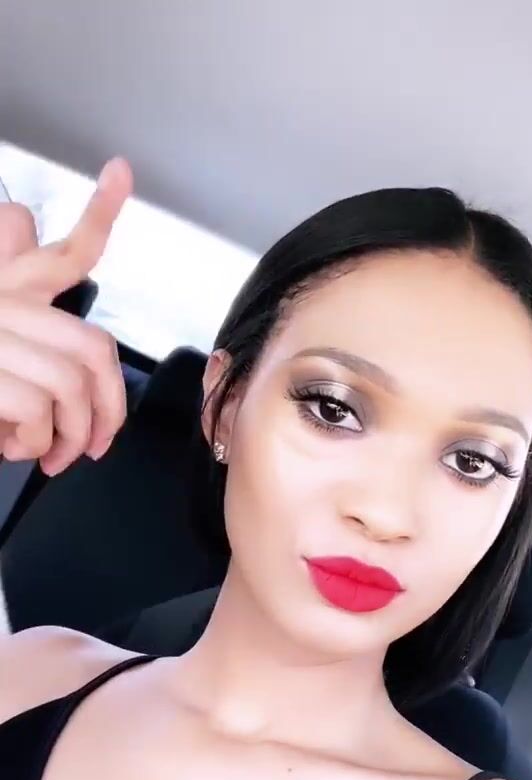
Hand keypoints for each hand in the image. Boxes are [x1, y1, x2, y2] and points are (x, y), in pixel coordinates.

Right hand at [0, 157, 132, 474]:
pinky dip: (32, 444)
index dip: (99, 211)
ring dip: (70, 436)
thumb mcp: (5, 351)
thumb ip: (35, 352)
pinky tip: (11, 447)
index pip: (63, 246)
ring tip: (53, 456)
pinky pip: (36, 413)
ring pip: (69, 387)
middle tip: (100, 443)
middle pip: (91, 346)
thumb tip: (81, 404)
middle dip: (112, 404)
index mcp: (9, 289)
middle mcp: (3, 302)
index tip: (120, 171)